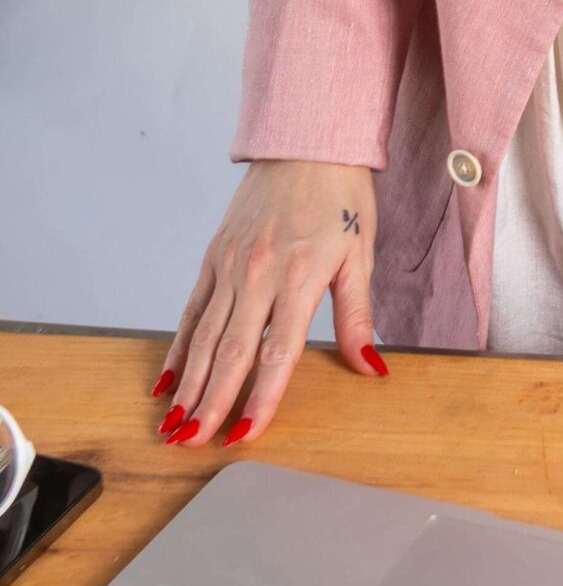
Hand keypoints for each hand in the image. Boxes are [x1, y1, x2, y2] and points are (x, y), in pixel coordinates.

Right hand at [149, 162, 386, 449]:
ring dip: (188, 383)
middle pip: (230, 351)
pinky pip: (192, 308)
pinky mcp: (214, 255)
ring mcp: (230, 264)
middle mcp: (258, 272)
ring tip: (174, 425)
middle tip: (191, 444)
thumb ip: (358, 317)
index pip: (277, 352)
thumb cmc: (343, 197)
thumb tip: (372, 369)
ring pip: (203, 335)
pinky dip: (178, 345)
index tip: (245, 435)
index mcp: (300, 276)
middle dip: (211, 403)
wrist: (307, 141)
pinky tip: (167, 378)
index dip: (262, 398)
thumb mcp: (361, 255)